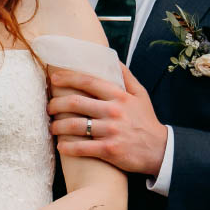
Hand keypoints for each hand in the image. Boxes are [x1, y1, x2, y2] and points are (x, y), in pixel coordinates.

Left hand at [46, 62, 167, 175]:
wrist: (160, 150)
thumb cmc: (146, 121)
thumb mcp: (141, 95)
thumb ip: (126, 77)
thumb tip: (113, 59)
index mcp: (119, 96)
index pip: (88, 82)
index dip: (68, 78)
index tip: (54, 79)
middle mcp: (113, 111)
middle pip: (75, 103)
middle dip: (56, 104)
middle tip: (49, 107)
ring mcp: (110, 131)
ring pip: (75, 125)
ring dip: (58, 126)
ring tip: (52, 127)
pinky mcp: (109, 150)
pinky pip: (82, 148)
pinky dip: (68, 147)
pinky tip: (61, 146)